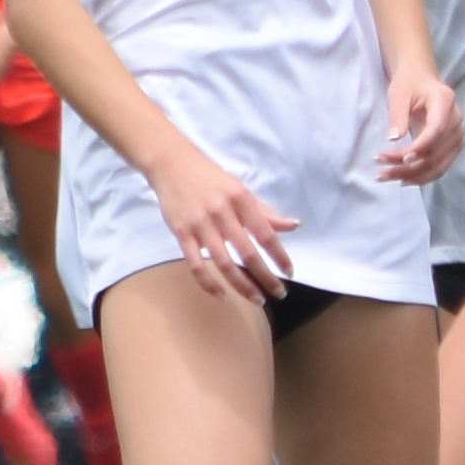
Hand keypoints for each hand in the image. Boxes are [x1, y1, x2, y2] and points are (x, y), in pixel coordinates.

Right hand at [146, 146, 297, 299]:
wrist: (172, 164)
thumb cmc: (212, 178)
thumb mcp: (241, 189)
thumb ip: (265, 211)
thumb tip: (293, 226)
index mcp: (241, 200)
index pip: (265, 233)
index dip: (279, 255)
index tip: (290, 272)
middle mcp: (222, 213)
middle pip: (247, 252)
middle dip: (266, 276)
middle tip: (279, 293)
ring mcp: (200, 225)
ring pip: (223, 263)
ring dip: (242, 285)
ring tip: (258, 299)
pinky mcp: (181, 233)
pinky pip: (195, 264)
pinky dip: (209, 283)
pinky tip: (223, 295)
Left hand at [376, 67, 461, 185]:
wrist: (421, 80)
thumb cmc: (408, 85)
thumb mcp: (398, 95)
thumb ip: (397, 116)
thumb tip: (394, 139)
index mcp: (445, 101)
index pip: (437, 130)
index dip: (420, 147)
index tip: (400, 158)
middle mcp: (457, 119)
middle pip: (437, 151)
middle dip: (408, 166)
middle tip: (381, 171)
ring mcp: (457, 134)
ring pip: (439, 164)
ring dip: (414, 175)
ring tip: (387, 177)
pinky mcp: (453, 145)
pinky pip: (441, 166)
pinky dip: (423, 176)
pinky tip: (404, 180)